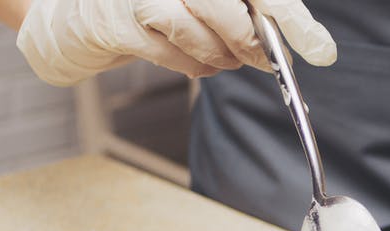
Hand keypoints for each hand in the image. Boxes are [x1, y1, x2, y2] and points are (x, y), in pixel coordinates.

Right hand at [16, 0, 336, 86]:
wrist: (68, 19)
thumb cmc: (143, 5)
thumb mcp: (195, 2)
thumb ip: (240, 12)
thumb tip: (291, 40)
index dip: (292, 17)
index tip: (320, 48)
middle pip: (231, 11)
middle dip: (255, 44)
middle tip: (265, 60)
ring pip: (205, 36)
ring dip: (219, 57)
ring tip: (215, 54)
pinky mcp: (117, 22)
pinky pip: (174, 54)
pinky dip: (190, 65)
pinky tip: (188, 58)